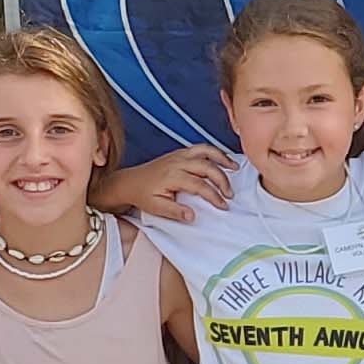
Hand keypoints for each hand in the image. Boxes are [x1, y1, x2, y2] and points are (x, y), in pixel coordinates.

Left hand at [97, 146, 231, 219]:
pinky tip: (221, 160)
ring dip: (222, 158)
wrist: (129, 182)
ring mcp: (178, 155)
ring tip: (234, 168)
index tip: (223, 205)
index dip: (214, 196)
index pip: (200, 185)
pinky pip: (200, 148)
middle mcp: (177, 162)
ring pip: (206, 151)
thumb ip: (175, 212)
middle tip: (229, 194)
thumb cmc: (142, 195)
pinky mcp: (179, 152)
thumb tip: (193, 216)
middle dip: (222, 180)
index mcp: (172, 176)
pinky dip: (214, 152)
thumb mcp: (156, 208)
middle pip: (207, 166)